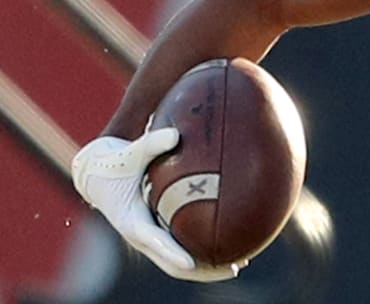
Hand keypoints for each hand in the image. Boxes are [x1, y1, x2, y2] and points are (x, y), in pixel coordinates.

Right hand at [71, 129, 244, 281]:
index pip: (154, 242)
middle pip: (172, 263)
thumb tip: (175, 134)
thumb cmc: (113, 163)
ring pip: (178, 262)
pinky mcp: (157, 232)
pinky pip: (182, 248)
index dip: (172, 254)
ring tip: (237, 264)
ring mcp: (150, 237)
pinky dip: (202, 252)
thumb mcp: (127, 154)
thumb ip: (150, 145)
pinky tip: (229, 248)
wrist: (96, 174)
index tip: (192, 263)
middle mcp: (141, 235)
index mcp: (131, 220)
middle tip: (231, 268)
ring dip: (205, 267)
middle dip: (200, 270)